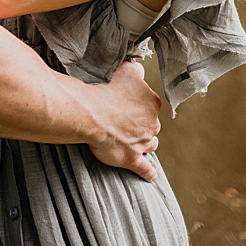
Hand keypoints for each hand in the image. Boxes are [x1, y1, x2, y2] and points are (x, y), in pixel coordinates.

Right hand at [84, 61, 162, 181]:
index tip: (124, 99)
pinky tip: (150, 175)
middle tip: (123, 117)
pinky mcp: (132, 158)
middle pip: (151, 123)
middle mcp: (152, 124)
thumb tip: (139, 70)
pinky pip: (145, 168)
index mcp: (152, 103)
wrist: (93, 113)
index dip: (137, 101)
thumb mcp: (126, 70)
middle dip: (141, 122)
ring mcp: (143, 142)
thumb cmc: (107, 91)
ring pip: (150, 143)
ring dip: (144, 141)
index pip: (149, 101)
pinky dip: (148, 172)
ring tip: (132, 139)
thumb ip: (136, 70)